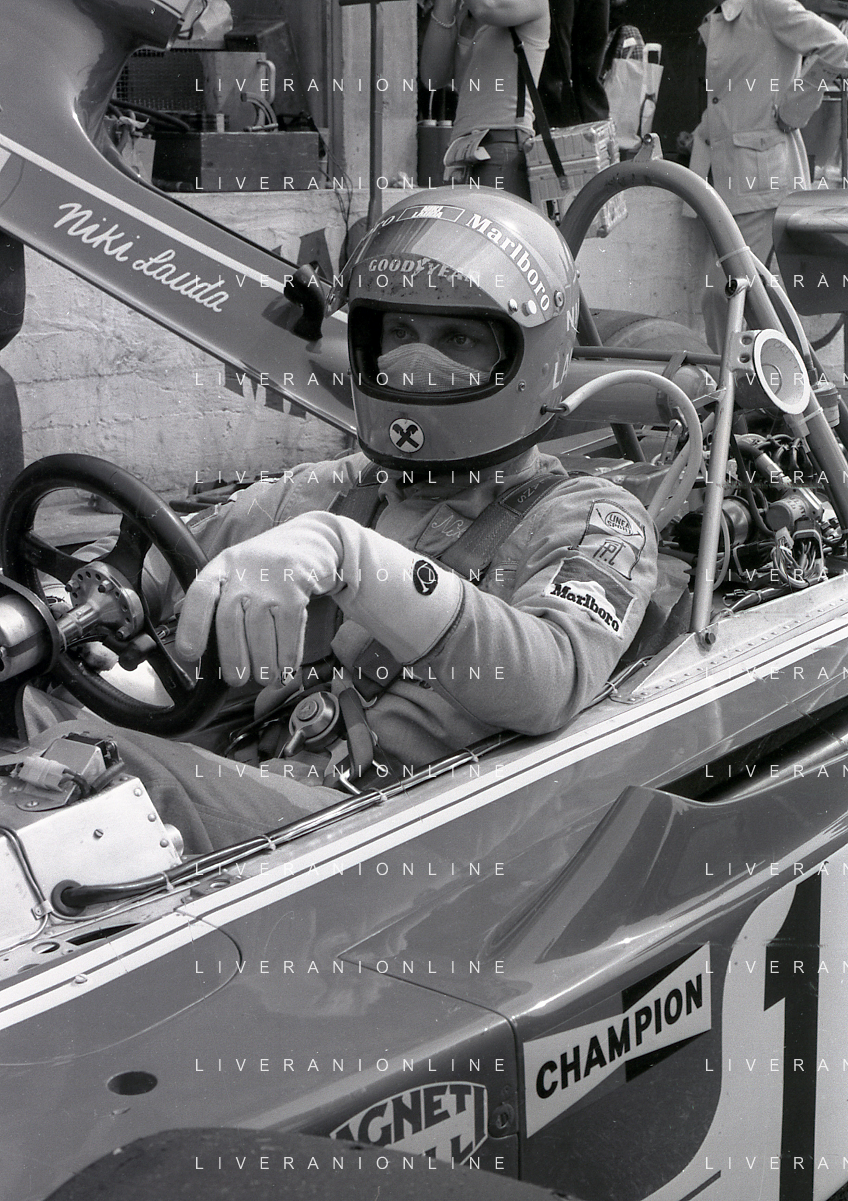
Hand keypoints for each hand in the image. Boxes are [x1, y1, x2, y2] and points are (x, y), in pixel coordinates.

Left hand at [175, 514, 342, 685]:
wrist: (308, 543)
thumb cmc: (264, 566)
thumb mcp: (233, 571)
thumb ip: (212, 601)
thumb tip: (189, 643)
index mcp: (221, 568)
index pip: (200, 594)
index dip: (192, 625)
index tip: (189, 654)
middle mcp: (243, 573)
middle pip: (229, 621)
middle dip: (232, 658)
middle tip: (237, 680)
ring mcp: (271, 583)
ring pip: (260, 633)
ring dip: (263, 664)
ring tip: (264, 677)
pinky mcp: (296, 594)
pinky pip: (289, 634)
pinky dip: (287, 657)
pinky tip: (284, 668)